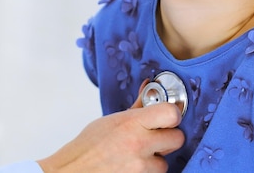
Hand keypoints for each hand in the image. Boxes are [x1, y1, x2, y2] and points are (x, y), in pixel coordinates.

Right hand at [37, 83, 183, 172]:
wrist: (75, 169)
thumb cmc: (89, 145)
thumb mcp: (112, 120)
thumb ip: (136, 107)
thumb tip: (150, 87)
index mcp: (132, 123)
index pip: (171, 114)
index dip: (172, 114)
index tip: (166, 116)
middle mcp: (138, 144)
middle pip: (177, 138)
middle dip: (168, 138)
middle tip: (155, 137)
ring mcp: (140, 166)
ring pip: (165, 162)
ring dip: (156, 159)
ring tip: (138, 154)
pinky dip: (147, 170)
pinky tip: (133, 164)